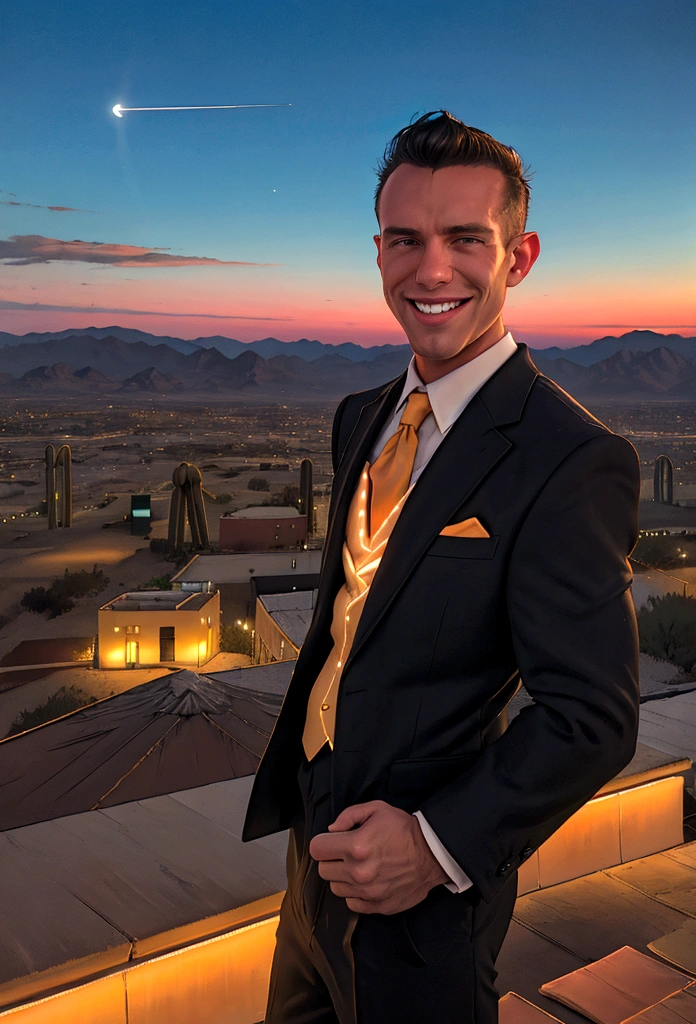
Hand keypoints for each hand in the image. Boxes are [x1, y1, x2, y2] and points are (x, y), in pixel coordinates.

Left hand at [308, 800, 449, 914]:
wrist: (432, 854)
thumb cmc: (404, 830)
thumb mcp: (376, 809)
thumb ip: (349, 815)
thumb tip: (332, 830)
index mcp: (356, 846)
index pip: (317, 849)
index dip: (323, 842)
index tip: (331, 841)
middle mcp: (359, 872)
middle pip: (323, 870)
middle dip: (331, 859)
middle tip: (345, 853)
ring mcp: (367, 892)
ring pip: (335, 888)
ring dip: (342, 877)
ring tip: (358, 867)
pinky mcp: (376, 906)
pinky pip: (351, 903)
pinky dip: (355, 893)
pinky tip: (366, 881)